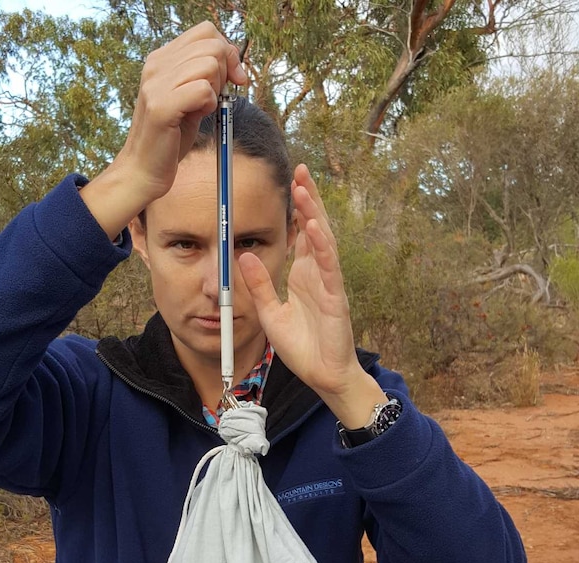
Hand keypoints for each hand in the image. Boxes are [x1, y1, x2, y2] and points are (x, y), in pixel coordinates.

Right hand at [81, 22, 246, 238]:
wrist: (144, 168)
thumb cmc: (170, 135)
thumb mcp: (191, 97)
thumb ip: (207, 74)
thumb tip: (235, 58)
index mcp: (162, 58)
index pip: (206, 31)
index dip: (227, 52)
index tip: (232, 79)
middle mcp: (156, 65)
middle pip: (212, 46)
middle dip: (226, 72)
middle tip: (214, 98)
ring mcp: (156, 84)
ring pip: (210, 65)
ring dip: (216, 90)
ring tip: (200, 109)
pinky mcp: (161, 106)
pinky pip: (203, 90)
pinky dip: (209, 106)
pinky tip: (194, 117)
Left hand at [239, 164, 385, 427]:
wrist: (322, 375)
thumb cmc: (301, 345)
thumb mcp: (269, 312)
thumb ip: (258, 284)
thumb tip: (242, 254)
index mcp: (304, 275)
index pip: (301, 234)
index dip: (296, 209)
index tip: (289, 183)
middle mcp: (318, 273)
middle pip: (314, 228)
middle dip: (307, 199)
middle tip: (299, 170)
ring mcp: (329, 283)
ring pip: (323, 241)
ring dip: (314, 214)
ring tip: (304, 189)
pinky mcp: (336, 298)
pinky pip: (329, 268)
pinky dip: (322, 247)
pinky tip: (315, 227)